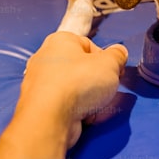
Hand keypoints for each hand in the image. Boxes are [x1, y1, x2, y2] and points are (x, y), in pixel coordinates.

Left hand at [15, 32, 127, 148]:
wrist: (50, 118)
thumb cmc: (76, 84)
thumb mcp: (110, 64)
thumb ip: (117, 56)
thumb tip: (119, 53)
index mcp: (60, 41)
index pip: (89, 45)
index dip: (106, 59)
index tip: (115, 70)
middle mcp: (45, 59)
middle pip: (81, 68)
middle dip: (97, 80)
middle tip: (107, 88)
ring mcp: (40, 84)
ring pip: (74, 89)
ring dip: (88, 98)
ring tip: (95, 105)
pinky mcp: (40, 105)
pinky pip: (65, 105)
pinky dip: (76, 111)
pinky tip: (83, 116)